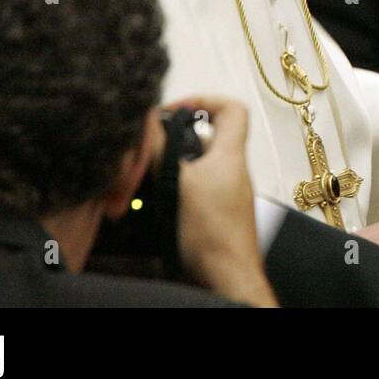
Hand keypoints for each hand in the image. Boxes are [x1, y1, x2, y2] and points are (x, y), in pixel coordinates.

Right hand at [169, 94, 277, 306]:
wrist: (226, 278)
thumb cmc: (212, 232)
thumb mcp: (181, 182)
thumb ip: (164, 149)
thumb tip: (149, 120)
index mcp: (231, 154)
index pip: (233, 109)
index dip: (206, 101)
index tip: (175, 110)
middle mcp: (230, 170)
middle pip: (207, 136)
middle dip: (176, 136)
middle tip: (152, 145)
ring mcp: (222, 193)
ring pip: (194, 165)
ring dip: (169, 166)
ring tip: (145, 173)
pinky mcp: (211, 214)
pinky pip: (191, 189)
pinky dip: (170, 190)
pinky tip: (151, 199)